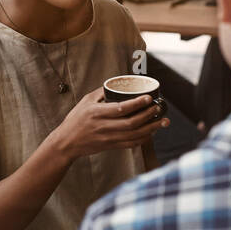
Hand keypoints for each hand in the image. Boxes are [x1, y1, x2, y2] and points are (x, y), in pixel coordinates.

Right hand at [48, 87, 168, 162]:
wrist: (67, 142)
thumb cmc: (75, 120)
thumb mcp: (85, 102)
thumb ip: (101, 93)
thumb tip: (117, 83)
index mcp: (97, 113)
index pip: (120, 109)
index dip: (136, 104)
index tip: (148, 98)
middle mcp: (103, 127)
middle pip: (131, 123)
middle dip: (148, 115)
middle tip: (159, 107)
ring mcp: (108, 138)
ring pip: (134, 135)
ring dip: (151, 128)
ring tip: (163, 121)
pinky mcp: (111, 146)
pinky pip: (131, 144)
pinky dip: (144, 139)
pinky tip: (152, 132)